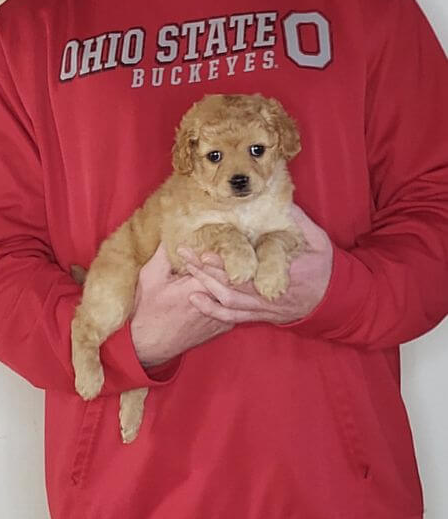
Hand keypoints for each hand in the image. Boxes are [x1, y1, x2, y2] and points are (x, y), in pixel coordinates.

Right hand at [130, 244, 233, 365]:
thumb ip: (165, 254)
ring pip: (236, 292)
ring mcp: (222, 317)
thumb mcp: (150, 277)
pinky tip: (222, 290)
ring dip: (229, 281)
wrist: (149, 344)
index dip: (213, 256)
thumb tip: (172, 235)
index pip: (218, 264)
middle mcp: (215, 303)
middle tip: (211, 259)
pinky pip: (234, 306)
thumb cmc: (147, 310)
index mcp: (198, 287)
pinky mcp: (224, 326)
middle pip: (231, 277)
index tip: (202, 253)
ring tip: (219, 273)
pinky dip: (231, 296)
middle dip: (222, 266)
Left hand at [179, 204, 332, 324]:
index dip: (230, 263)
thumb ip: (300, 221)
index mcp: (285, 271)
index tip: (211, 250)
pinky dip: (212, 310)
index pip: (253, 268)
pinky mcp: (259, 315)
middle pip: (234, 285)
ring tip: (187, 268)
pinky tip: (195, 298)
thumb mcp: (318, 240)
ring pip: (229, 301)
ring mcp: (263, 306)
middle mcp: (271, 292)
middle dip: (207, 270)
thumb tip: (283, 201)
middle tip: (186, 254)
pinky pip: (232, 317)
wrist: (332, 300)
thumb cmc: (324, 268)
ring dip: (206, 286)